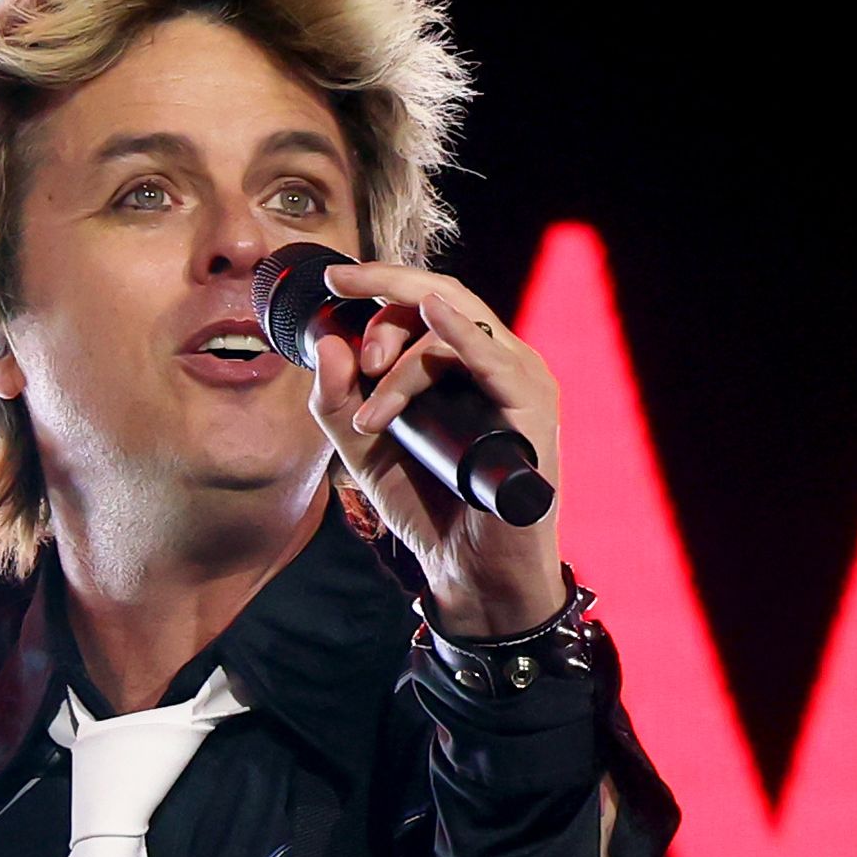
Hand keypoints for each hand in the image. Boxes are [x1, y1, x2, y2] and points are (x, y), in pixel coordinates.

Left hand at [304, 260, 569, 638]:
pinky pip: (496, 359)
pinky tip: (433, 313)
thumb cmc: (427, 506)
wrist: (465, 569)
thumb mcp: (364, 447)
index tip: (333, 292)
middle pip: (440, 296)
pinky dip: (463, 333)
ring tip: (375, 410)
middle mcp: (494, 361)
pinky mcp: (530, 411)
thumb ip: (337, 399)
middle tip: (355, 345)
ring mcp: (517, 381)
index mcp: (463, 361)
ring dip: (403, 353)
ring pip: (456, 326)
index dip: (378, 288)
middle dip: (386, 301)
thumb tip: (326, 340)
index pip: (423, 298)